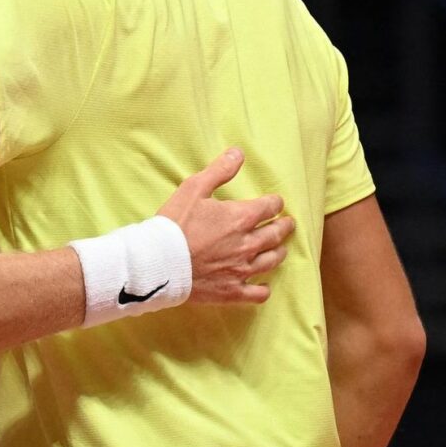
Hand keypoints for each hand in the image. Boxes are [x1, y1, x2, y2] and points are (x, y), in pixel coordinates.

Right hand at [158, 147, 292, 304]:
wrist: (159, 262)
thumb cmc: (175, 223)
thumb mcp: (194, 188)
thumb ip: (219, 170)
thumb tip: (238, 153)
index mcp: (241, 217)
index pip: (271, 207)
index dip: (275, 203)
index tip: (275, 202)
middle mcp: (248, 244)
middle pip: (276, 234)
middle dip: (283, 226)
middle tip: (287, 224)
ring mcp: (242, 270)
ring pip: (272, 261)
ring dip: (278, 252)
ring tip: (279, 249)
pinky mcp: (232, 291)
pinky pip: (258, 294)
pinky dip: (264, 289)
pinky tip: (262, 284)